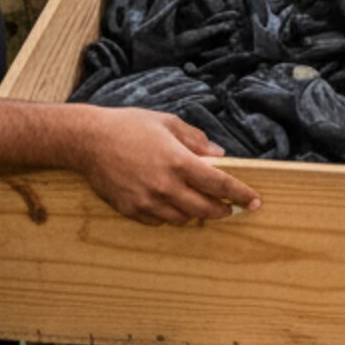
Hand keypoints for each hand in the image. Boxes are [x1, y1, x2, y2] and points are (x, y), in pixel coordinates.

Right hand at [74, 106, 262, 224]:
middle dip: (222, 210)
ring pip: (182, 219)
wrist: (89, 141)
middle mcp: (165, 186)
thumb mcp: (168, 123)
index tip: (254, 201)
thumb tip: (218, 154)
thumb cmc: (130, 126)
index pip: (219, 184)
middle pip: (204, 209)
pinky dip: (171, 216)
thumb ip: (196, 140)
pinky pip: (159, 221)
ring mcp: (147, 201)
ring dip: (196, 214)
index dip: (240, 194)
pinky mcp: (131, 210)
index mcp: (178, 161)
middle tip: (230, 208)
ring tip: (201, 205)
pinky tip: (172, 204)